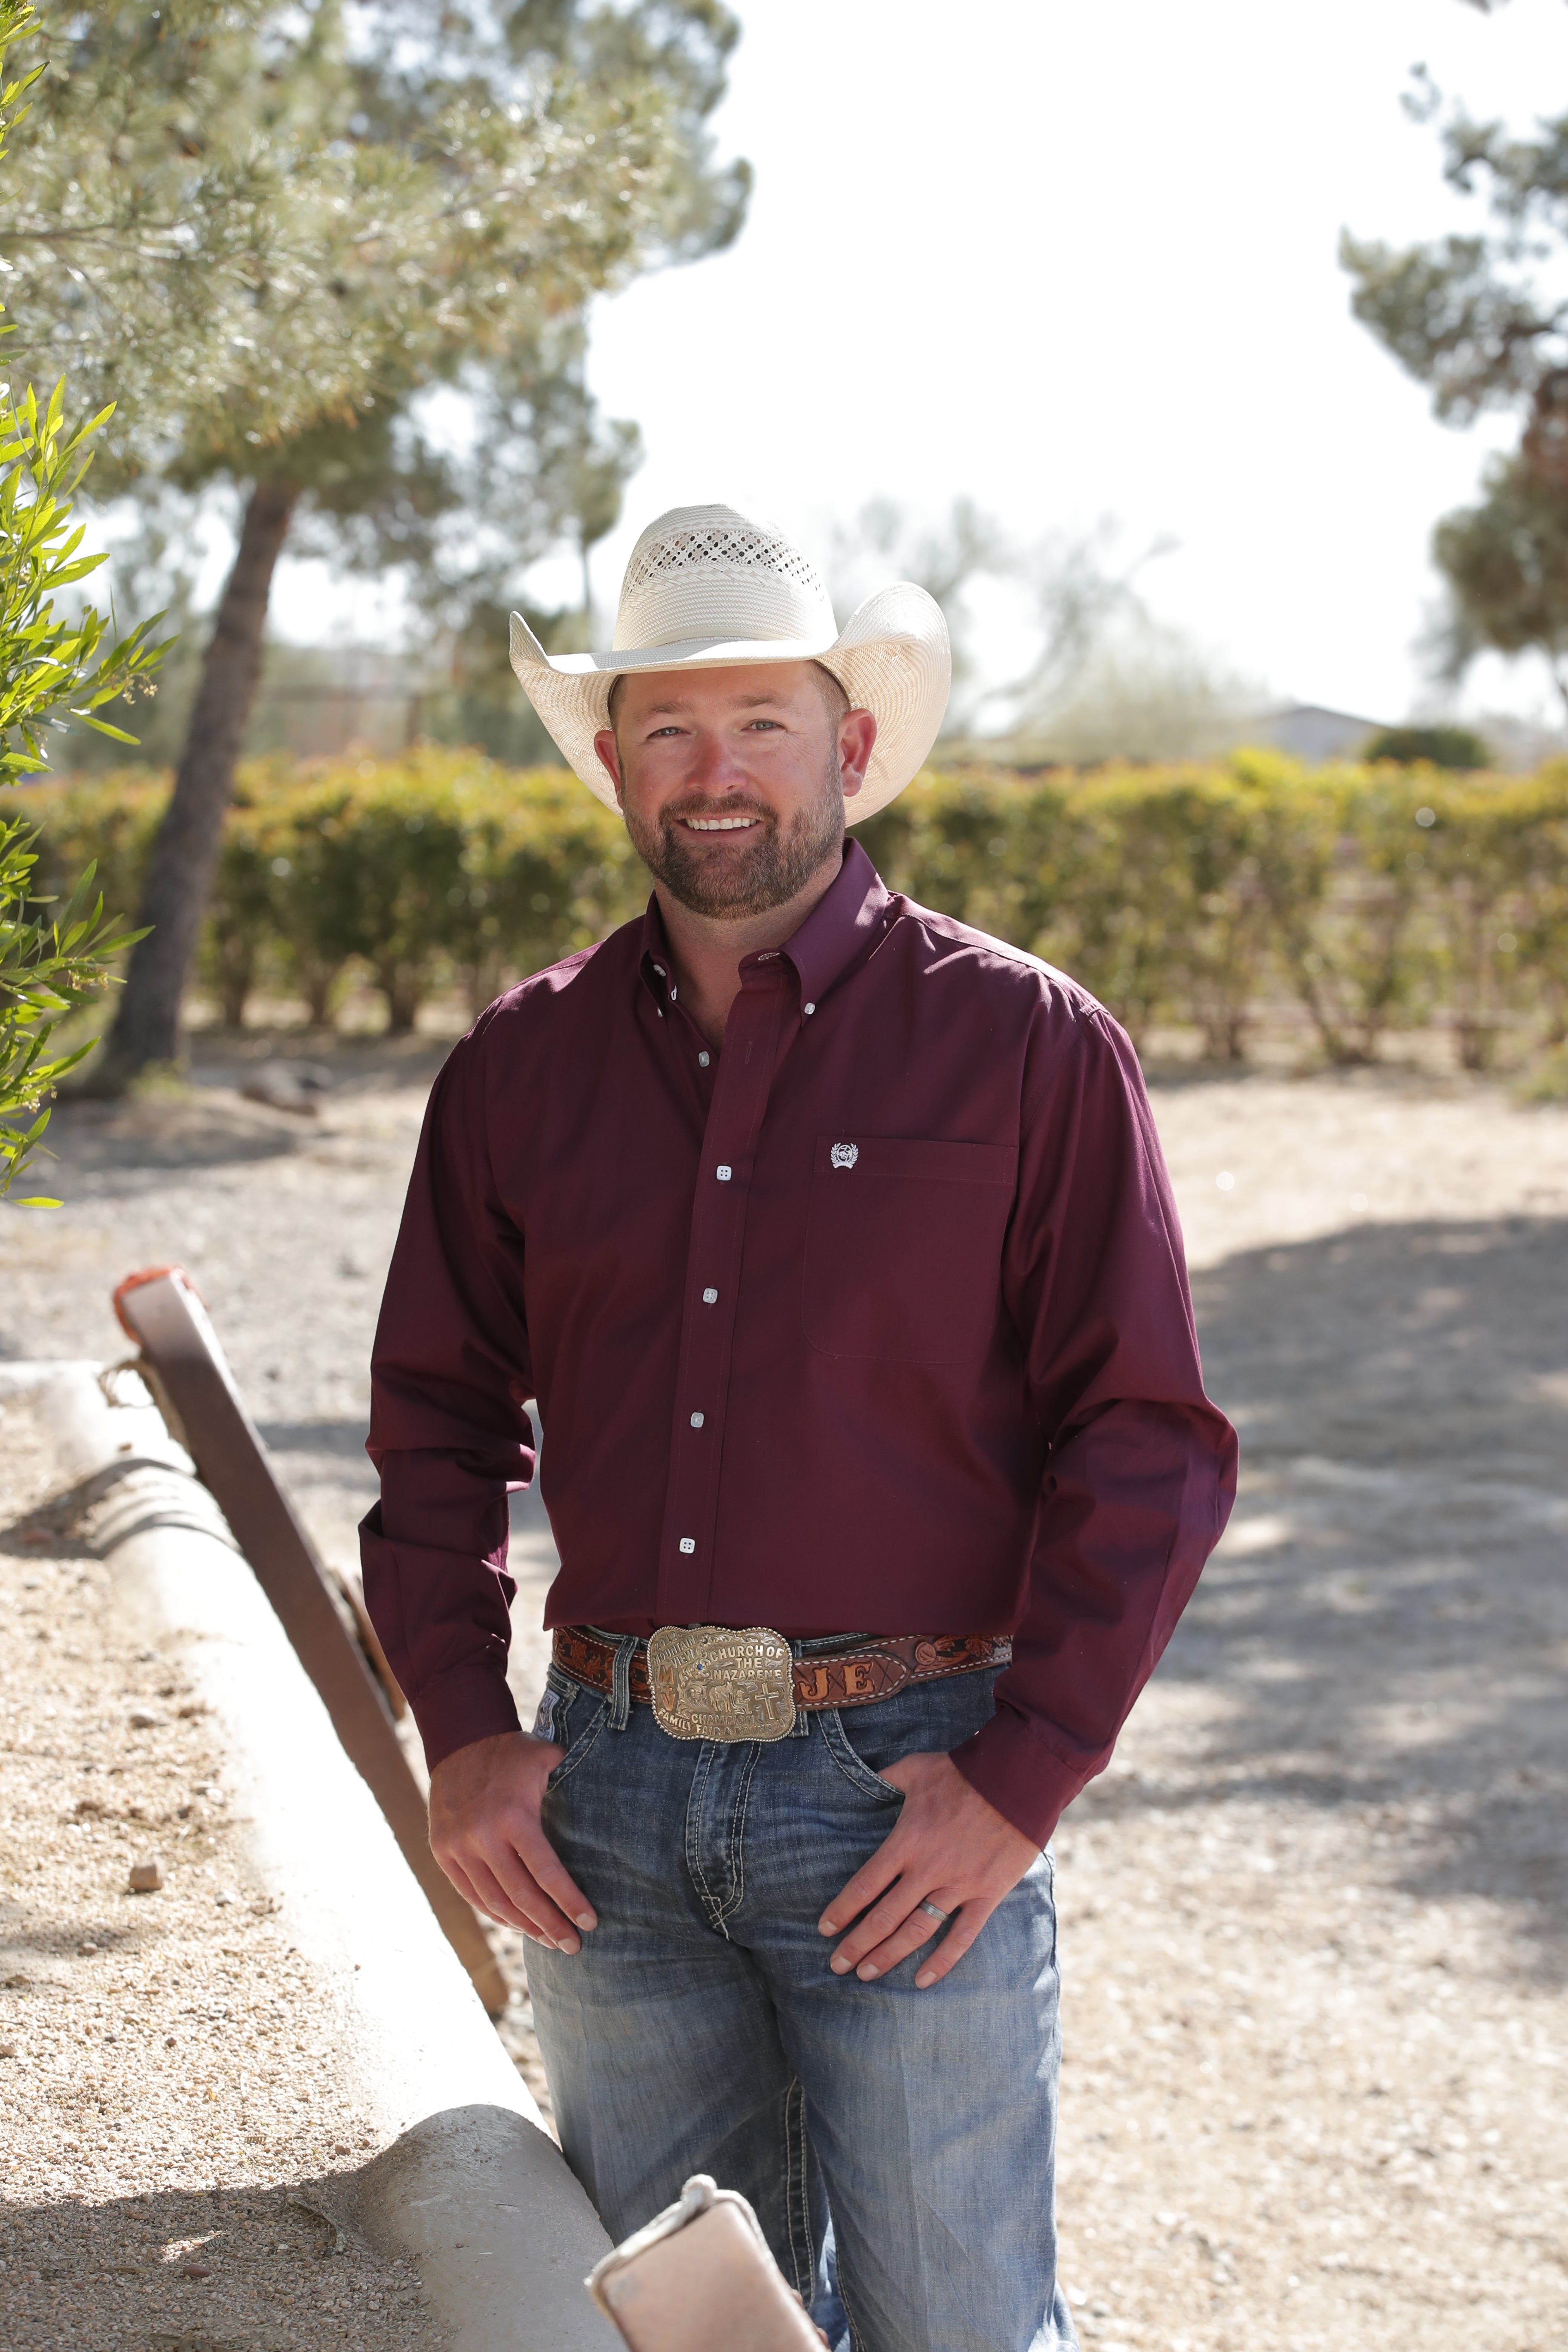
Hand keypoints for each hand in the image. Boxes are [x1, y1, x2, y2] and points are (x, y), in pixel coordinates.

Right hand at [428, 1729, 597, 1952]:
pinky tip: (517, 1924)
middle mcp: (482, 1837)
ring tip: (548, 1940)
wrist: (459, 1739)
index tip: (590, 1923)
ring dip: (524, 1926)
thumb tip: (613, 1796)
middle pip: (521, 1896)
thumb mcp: (546, 1758)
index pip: (546, 1872)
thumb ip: (574, 1781)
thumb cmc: (512, 1751)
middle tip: (573, 1946)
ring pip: (494, 1902)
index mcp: (513, 1817)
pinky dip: (495, 1913)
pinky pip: (471, 1895)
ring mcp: (458, 1848)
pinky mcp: (442, 1853)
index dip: (569, 1902)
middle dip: (550, 1926)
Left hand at [818, 1750, 1039, 1988]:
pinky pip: (962, 1936)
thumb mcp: (915, 1769)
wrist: (1017, 1779)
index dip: (842, 1910)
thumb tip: (863, 1778)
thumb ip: (887, 1779)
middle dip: (857, 1944)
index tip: (824, 1929)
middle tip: (836, 1965)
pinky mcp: (986, 1895)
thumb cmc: (963, 1772)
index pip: (865, 1885)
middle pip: (884, 1916)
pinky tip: (922, 1980)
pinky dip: (943, 1962)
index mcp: (906, 1841)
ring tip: (866, 1975)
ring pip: (917, 1931)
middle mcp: (927, 1870)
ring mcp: (958, 1885)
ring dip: (889, 1956)